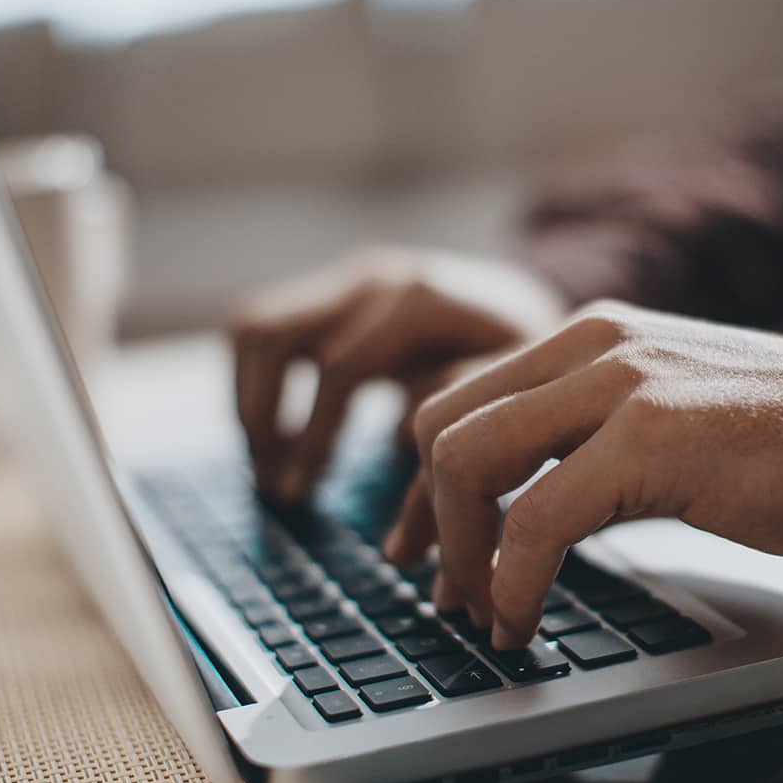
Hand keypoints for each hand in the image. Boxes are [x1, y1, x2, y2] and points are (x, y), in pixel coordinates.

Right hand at [229, 246, 565, 500]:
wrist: (534, 306)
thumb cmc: (532, 364)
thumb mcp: (519, 400)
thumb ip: (462, 444)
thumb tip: (401, 503)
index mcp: (422, 300)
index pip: (341, 368)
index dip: (316, 439)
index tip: (297, 496)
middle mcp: (375, 278)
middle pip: (273, 334)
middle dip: (262, 417)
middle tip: (274, 486)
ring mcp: (348, 278)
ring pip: (255, 326)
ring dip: (249, 400)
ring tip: (269, 467)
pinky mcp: (332, 291)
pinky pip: (262, 327)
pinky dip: (256, 383)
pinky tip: (282, 438)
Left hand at [385, 301, 782, 647]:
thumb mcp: (664, 417)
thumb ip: (588, 437)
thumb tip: (519, 509)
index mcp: (590, 337)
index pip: (460, 398)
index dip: (424, 484)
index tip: (422, 547)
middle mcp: (592, 345)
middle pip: (441, 423)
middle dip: (426, 518)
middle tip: (443, 589)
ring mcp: (620, 385)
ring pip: (469, 459)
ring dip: (459, 552)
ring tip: (481, 611)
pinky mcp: (651, 439)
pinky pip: (537, 517)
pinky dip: (511, 581)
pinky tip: (521, 620)